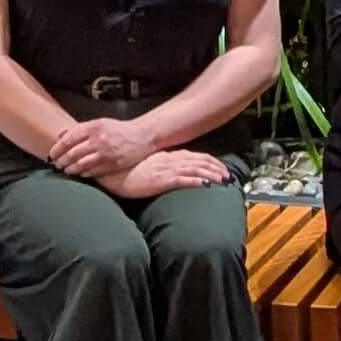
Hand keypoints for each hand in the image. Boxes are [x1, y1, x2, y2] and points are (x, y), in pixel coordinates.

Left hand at [50, 117, 155, 179]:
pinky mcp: (112, 164)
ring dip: (70, 169)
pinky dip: (83, 173)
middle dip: (61, 161)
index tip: (51, 154)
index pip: (68, 139)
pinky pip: (92, 171)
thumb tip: (61, 136)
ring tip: (66, 170)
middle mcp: (98, 140)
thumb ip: (82, 129)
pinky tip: (79, 173)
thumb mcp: (100, 123)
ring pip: (80, 165)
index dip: (57, 149)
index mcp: (93, 127)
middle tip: (57, 164)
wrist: (142, 136)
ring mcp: (105, 153)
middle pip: (72, 154)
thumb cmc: (119, 129)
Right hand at [104, 149, 228, 198]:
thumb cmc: (126, 170)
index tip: (221, 168)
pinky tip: (206, 184)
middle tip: (229, 175)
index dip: (211, 162)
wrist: (112, 172)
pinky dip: (196, 180)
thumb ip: (162, 165)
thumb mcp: (148, 164)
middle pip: (200, 161)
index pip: (195, 156)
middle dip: (217, 168)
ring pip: (195, 169)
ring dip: (212, 174)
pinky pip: (183, 179)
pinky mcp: (161, 180)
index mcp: (168, 156)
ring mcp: (166, 170)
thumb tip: (173, 169)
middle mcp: (170, 160)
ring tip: (224, 180)